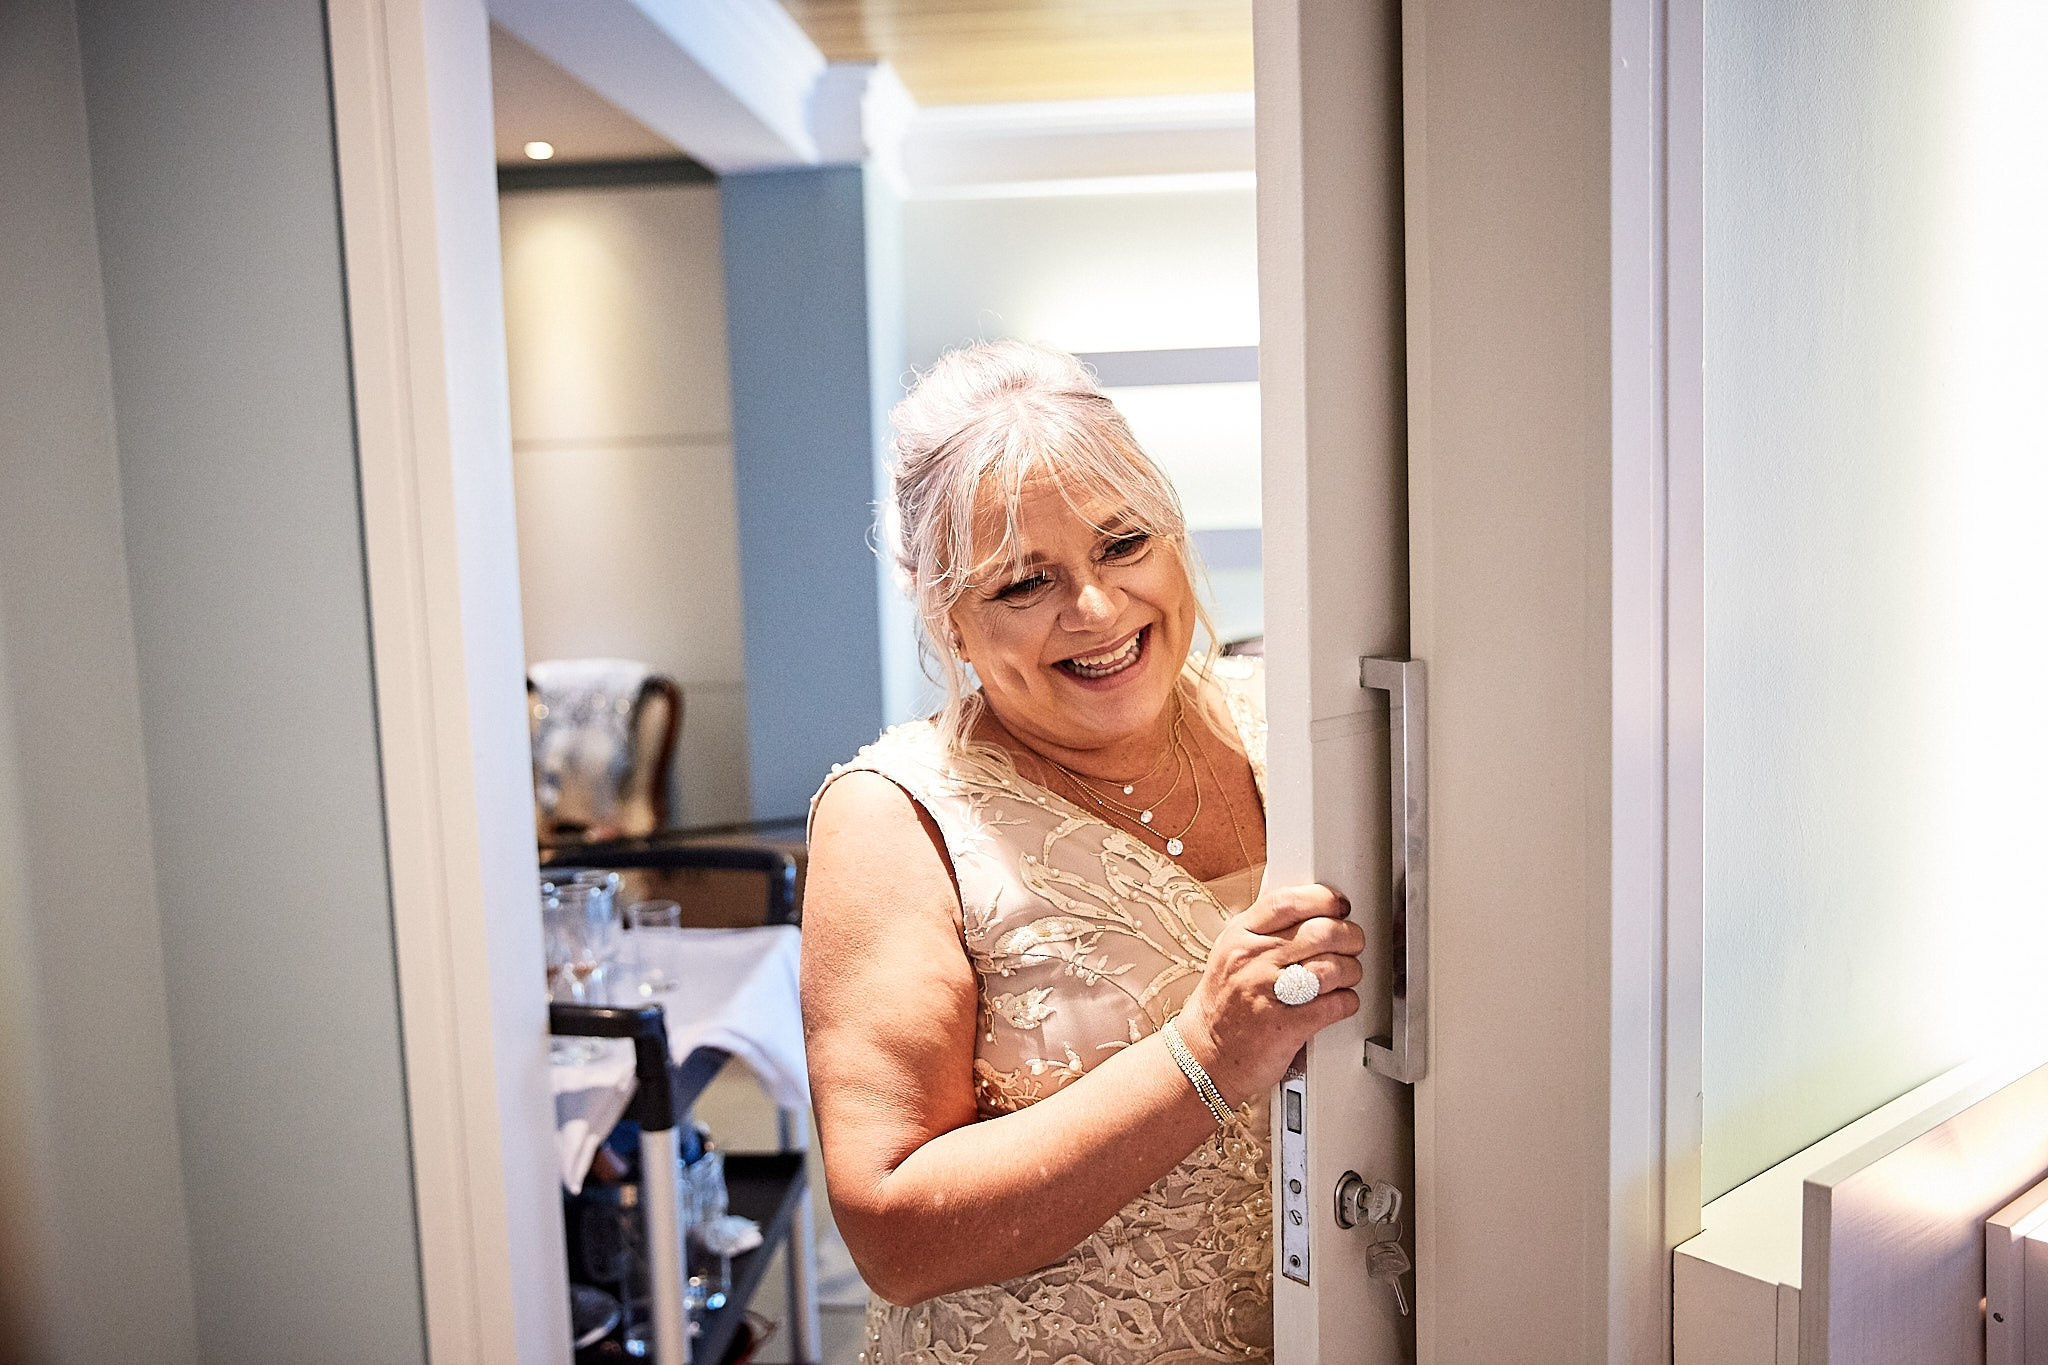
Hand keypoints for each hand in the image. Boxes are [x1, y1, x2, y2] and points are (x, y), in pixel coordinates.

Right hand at [1173, 883, 1365, 1104]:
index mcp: (1239, 937)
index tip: (1339, 906)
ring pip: (1333, 967)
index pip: (1288, 902)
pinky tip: (1339, 1002)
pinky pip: (1336, 1004)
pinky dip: (1347, 1002)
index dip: (1323, 899)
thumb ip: (1264, 932)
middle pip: (1320, 931)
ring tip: (1346, 977)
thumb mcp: (1230, 955)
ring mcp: (1268, 993)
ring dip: (1351, 971)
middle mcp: (1253, 961)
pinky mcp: (1287, 1027)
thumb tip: (1311, 913)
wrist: (1204, 1057)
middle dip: (1349, 936)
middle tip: (1352, 944)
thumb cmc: (1222, 1006)